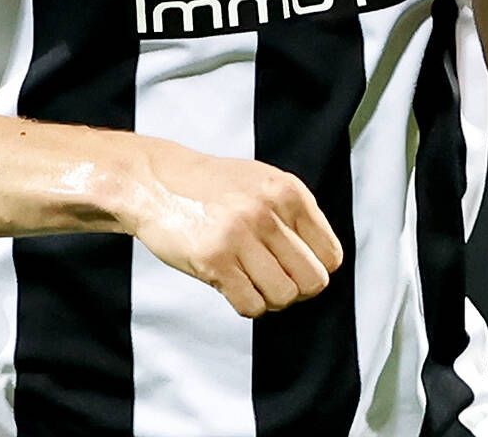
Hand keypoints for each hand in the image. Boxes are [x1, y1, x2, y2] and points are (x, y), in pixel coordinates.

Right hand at [120, 138, 343, 317]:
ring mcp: (240, 235)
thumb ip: (295, 216)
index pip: (331, 255)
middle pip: (313, 281)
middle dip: (296, 289)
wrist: (155, 182)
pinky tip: (232, 284)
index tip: (294, 267)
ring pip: (283, 296)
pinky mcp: (213, 259)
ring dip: (270, 299)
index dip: (316, 269)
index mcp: (288, 191)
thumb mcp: (263, 183)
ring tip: (251, 281)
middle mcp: (267, 211)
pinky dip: (246, 304)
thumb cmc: (213, 188)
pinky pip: (251, 305)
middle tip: (273, 279)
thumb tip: (325, 263)